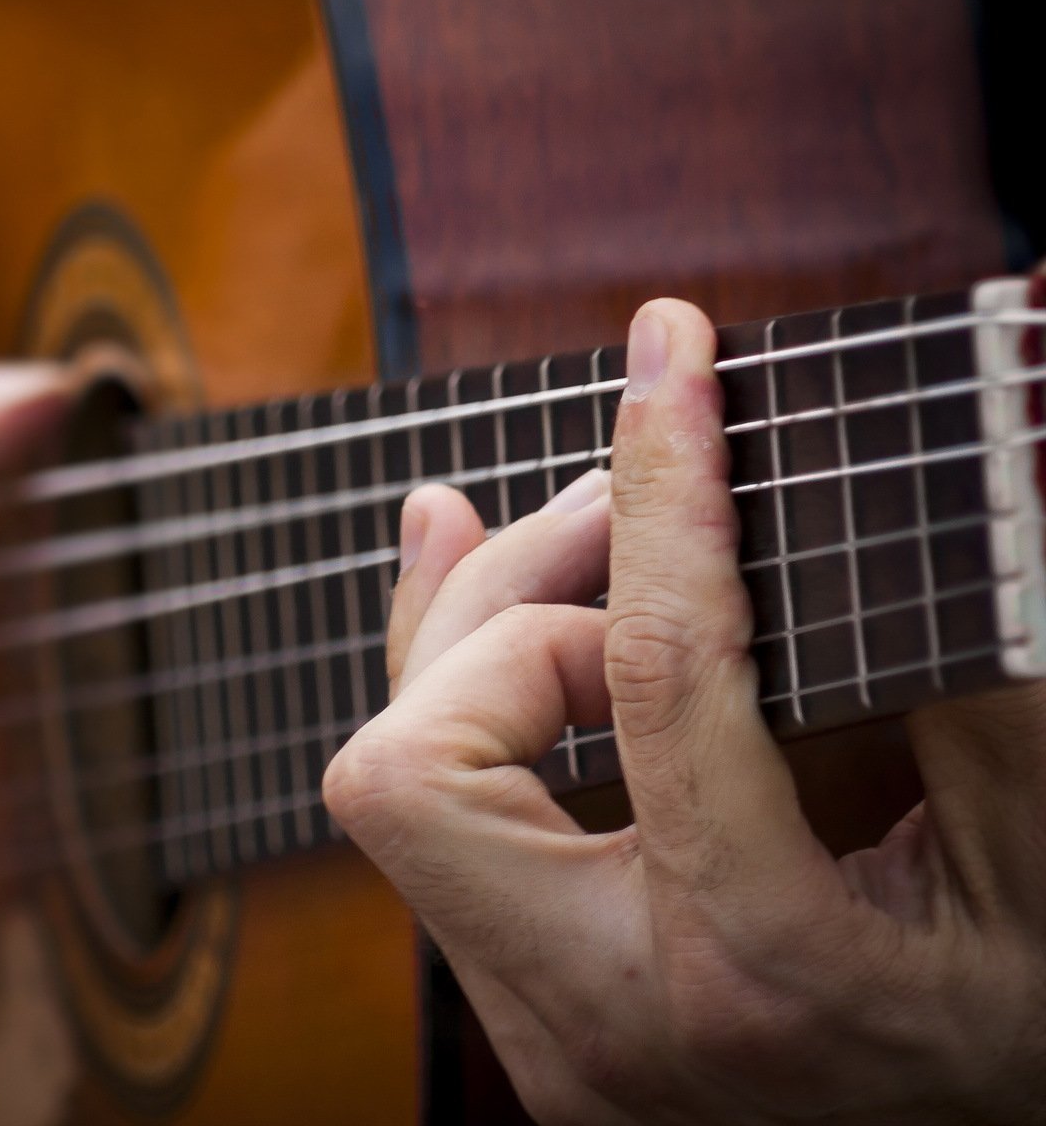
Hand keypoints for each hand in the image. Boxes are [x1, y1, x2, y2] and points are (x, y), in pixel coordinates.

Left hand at [325, 299, 1045, 1122]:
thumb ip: (970, 663)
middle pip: (422, 764)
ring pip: (401, 788)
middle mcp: (605, 1021)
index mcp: (761, 973)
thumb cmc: (1038, 992)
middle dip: (515, 600)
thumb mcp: (1044, 836)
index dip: (666, 492)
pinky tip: (496, 591)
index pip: (655, 681)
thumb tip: (915, 462)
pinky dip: (465, 693)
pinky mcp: (526, 1002)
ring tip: (589, 525)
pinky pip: (436, 823)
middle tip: (630, 503)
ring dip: (485, 633)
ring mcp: (546, 1027)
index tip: (671, 355)